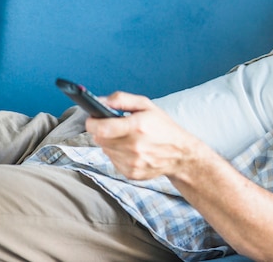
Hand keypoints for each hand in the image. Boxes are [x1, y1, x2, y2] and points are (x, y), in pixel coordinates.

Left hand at [85, 92, 199, 179]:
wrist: (180, 154)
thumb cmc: (163, 127)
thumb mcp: (147, 106)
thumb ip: (122, 99)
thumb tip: (100, 100)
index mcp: (137, 126)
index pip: (101, 128)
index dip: (92, 122)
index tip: (93, 119)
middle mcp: (134, 146)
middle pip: (100, 139)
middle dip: (102, 131)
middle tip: (114, 127)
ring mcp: (132, 162)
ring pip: (105, 150)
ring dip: (110, 143)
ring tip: (126, 138)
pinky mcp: (131, 173)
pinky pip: (113, 160)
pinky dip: (117, 154)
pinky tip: (131, 150)